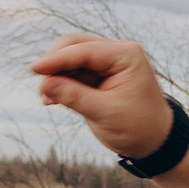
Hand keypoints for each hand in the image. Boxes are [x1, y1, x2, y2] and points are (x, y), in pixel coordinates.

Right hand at [30, 33, 176, 158]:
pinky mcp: (97, 76)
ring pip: (70, 59)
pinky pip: (71, 73)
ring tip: (47, 99)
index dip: (57, 59)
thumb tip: (45, 85)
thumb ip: (75, 97)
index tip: (34, 69)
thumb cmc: (138, 127)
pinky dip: (59, 83)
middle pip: (74, 46)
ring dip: (55, 75)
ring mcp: (106, 63)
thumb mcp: (106, 114)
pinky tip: (50, 100)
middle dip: (55, 63)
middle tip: (42, 88)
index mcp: (126, 55)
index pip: (85, 50)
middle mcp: (116, 53)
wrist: (154, 141)